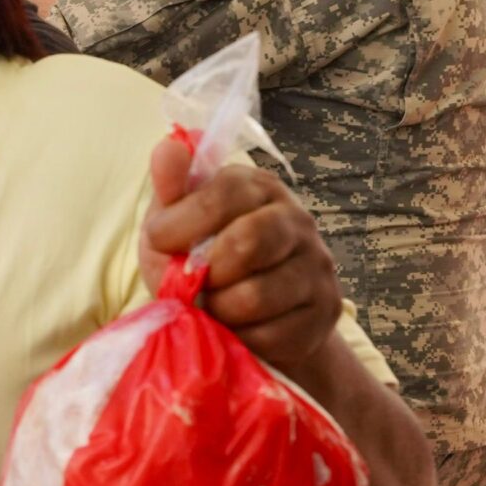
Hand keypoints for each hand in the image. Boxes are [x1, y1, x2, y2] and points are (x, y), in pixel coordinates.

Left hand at [140, 138, 342, 377]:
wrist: (246, 314)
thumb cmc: (201, 258)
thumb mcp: (175, 223)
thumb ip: (171, 189)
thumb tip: (167, 146)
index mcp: (258, 187)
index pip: (223, 194)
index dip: (180, 224)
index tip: (158, 242)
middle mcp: (296, 219)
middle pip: (247, 243)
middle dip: (205, 273)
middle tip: (193, 283)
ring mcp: (318, 265)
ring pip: (256, 297)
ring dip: (218, 312)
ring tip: (213, 308)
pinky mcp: (327, 310)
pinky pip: (272, 336)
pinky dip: (241, 340)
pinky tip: (237, 329)